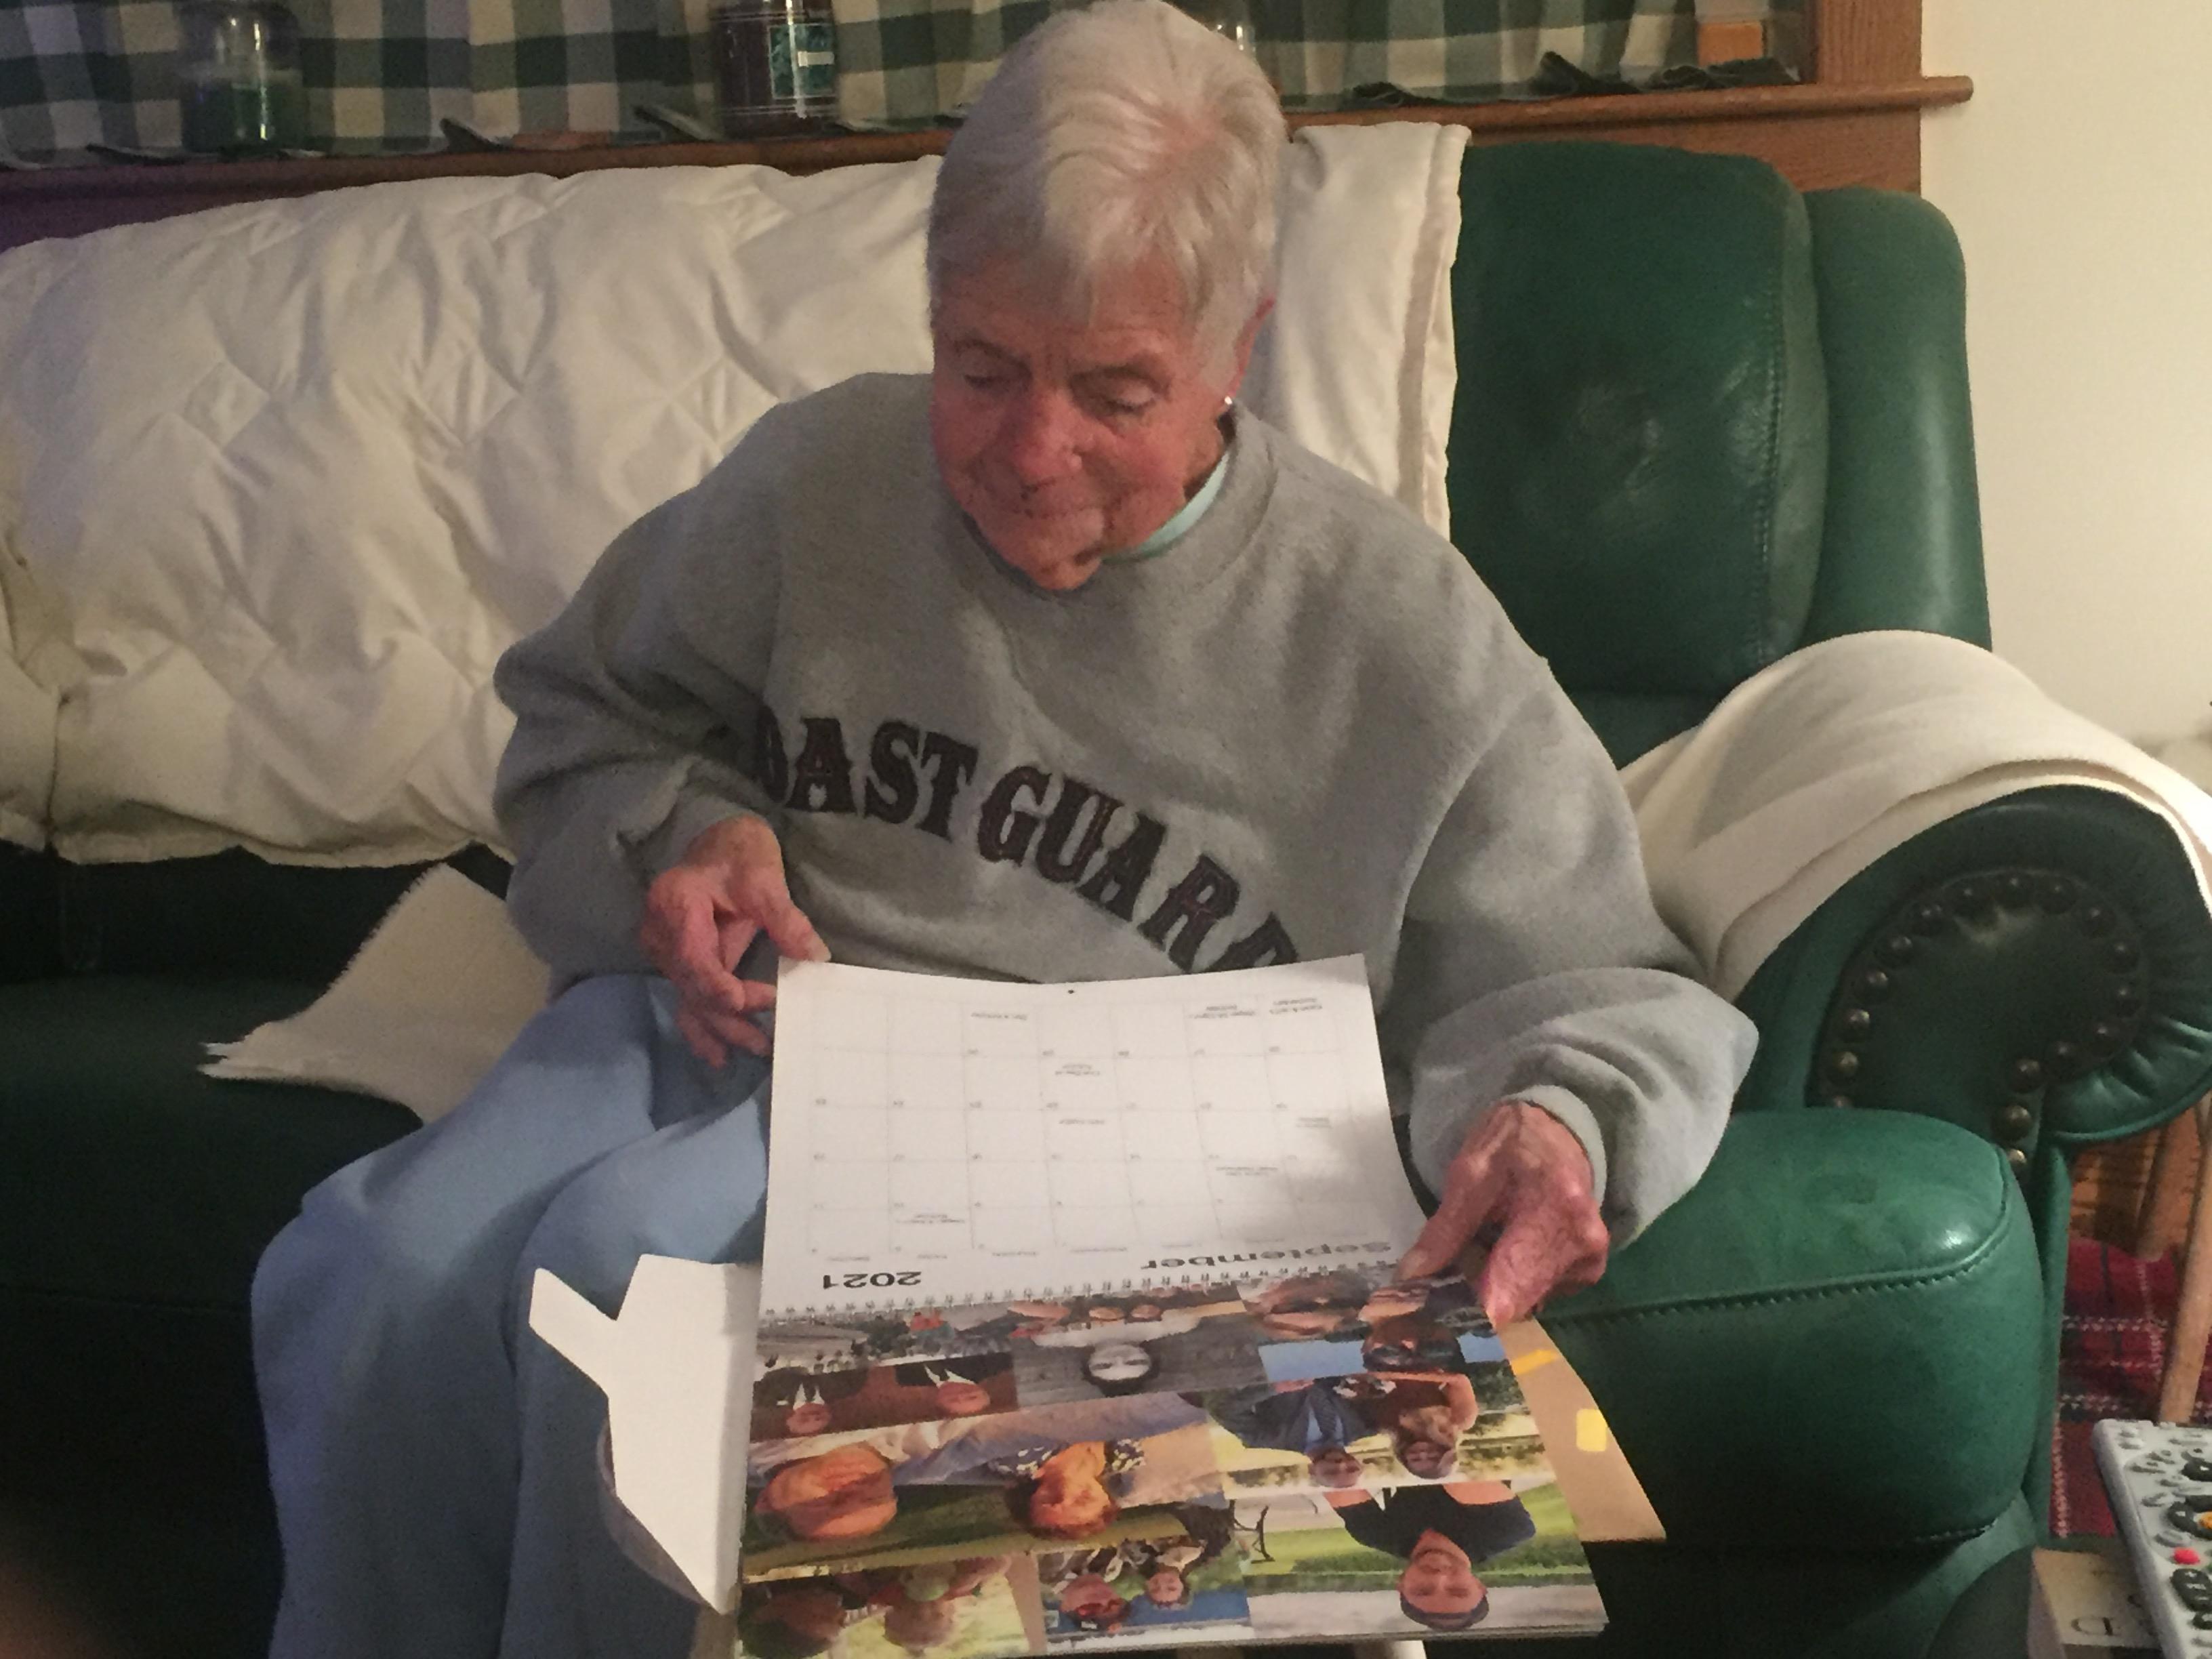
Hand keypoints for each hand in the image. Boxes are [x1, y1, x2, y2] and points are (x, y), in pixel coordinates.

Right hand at [639, 816, 829, 1065]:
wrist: (719, 842)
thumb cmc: (740, 854)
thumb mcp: (765, 879)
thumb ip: (786, 920)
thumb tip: (816, 959)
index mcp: (676, 905)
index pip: (696, 961)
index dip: (725, 989)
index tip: (765, 1002)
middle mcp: (660, 932)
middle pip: (692, 987)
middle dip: (729, 1018)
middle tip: (766, 1042)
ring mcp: (664, 950)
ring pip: (689, 998)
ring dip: (719, 1029)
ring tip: (752, 1050)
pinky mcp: (676, 960)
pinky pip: (687, 996)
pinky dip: (703, 1024)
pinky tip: (716, 1053)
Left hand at [1398, 1100, 1608, 1326]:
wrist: (1560, 1129)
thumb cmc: (1513, 1144)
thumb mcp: (1469, 1174)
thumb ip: (1444, 1231)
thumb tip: (1409, 1280)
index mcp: (1554, 1212)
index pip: (1508, 1290)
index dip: (1464, 1314)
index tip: (1425, 1322)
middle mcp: (1581, 1245)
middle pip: (1515, 1302)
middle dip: (1471, 1304)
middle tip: (1432, 1292)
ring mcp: (1590, 1262)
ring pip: (1525, 1302)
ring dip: (1492, 1292)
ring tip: (1467, 1263)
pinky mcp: (1589, 1271)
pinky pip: (1539, 1293)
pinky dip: (1512, 1283)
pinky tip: (1501, 1255)